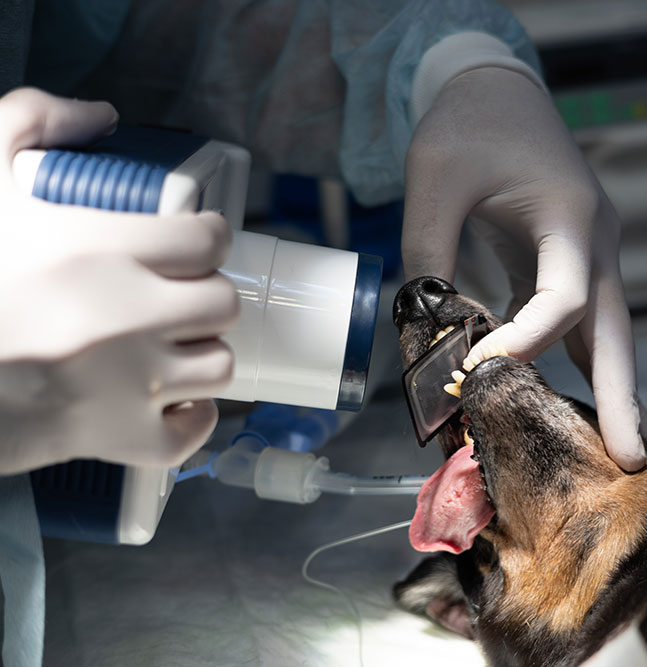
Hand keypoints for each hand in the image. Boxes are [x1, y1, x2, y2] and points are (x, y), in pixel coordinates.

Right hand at [0, 88, 238, 473]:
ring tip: (170, 343)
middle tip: (177, 294)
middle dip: (205, 294)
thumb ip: (31, 121)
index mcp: (95, 248)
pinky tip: (167, 399)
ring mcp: (124, 384)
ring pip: (217, 366)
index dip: (205, 237)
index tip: (192, 242)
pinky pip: (189, 435)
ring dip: (200, 352)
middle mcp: (123, 316)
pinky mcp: (113, 437)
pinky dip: (188, 419)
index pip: (206, 240)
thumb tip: (99, 116)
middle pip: (222, 303)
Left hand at [402, 68, 644, 470]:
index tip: (475, 369)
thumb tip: (425, 331)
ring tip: (624, 451)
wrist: (495, 89)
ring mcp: (591, 253)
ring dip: (614, 390)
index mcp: (572, 218)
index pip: (562, 299)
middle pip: (616, 331)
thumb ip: (428, 252)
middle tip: (631, 461)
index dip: (523, 342)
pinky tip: (579, 404)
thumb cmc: (467, 125)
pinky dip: (579, 364)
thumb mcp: (435, 178)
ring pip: (607, 333)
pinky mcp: (570, 262)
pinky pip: (580, 323)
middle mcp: (597, 242)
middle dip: (624, 397)